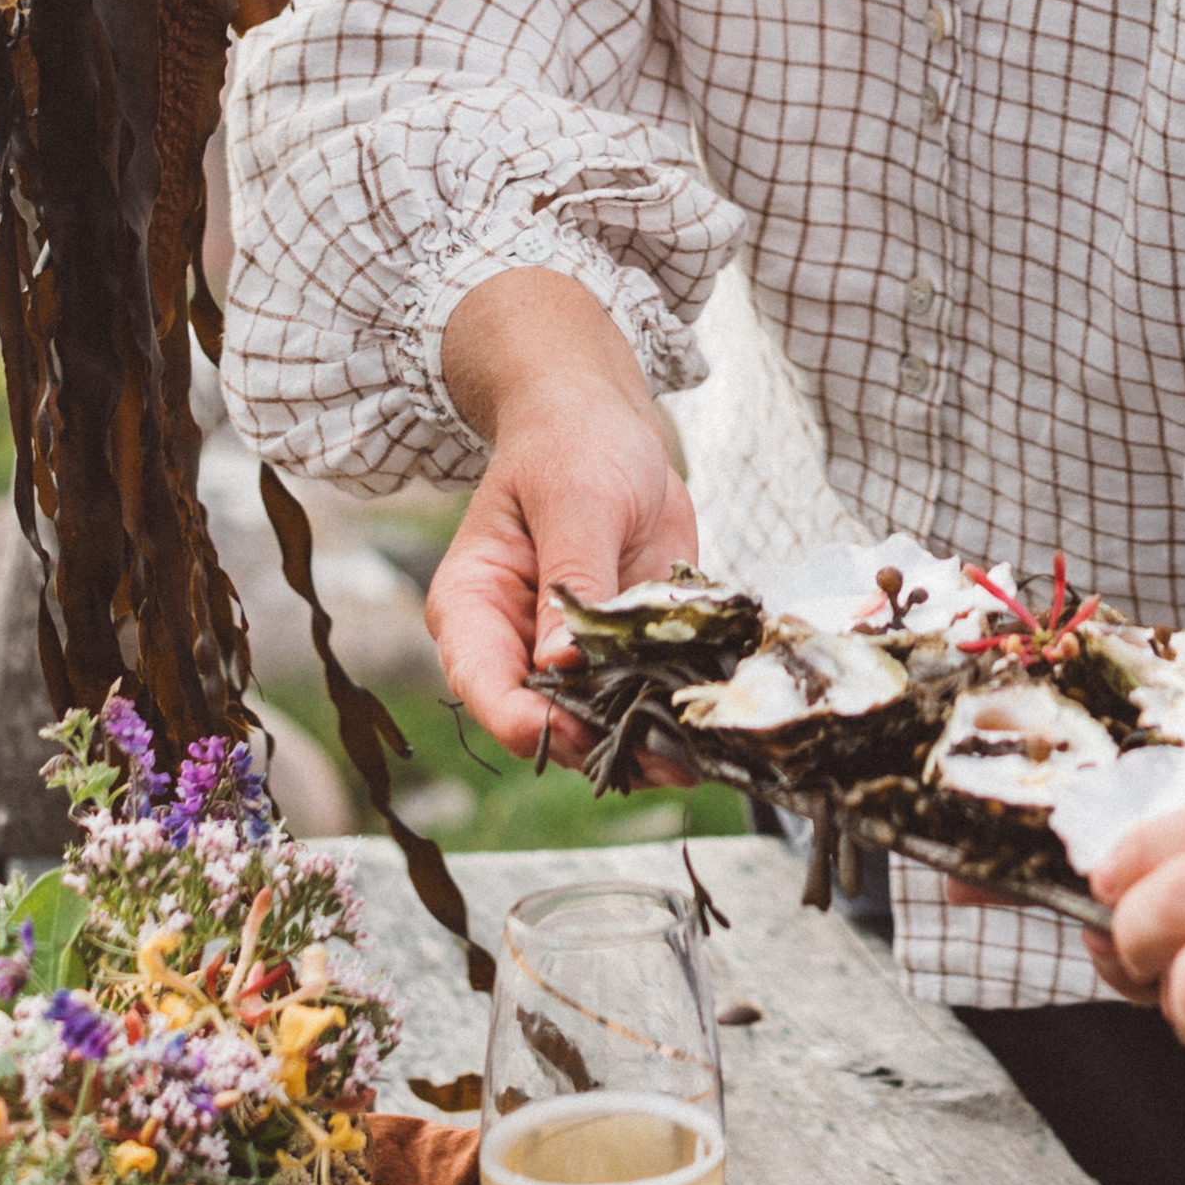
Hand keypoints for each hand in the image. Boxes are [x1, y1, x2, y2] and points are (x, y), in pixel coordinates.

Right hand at [428, 270, 697, 753]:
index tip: (584, 732)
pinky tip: (712, 722)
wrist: (605, 422)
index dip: (532, 723)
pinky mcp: (615, 648)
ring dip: (645, 744)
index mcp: (473, 608)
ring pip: (595, 724)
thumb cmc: (573, 444)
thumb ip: (573, 580)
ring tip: (699, 759)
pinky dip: (673, 711)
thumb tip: (562, 664)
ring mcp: (565, 654)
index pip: (486, 688)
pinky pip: (638, 695)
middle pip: (544, 723)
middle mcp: (511, 644)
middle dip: (603, 746)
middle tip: (668, 763)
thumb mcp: (577, 502)